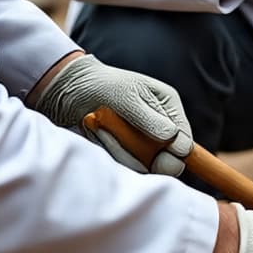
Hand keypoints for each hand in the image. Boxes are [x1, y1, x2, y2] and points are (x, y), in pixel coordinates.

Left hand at [29, 54, 192, 175]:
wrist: (67, 91)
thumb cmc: (102, 86)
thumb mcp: (128, 98)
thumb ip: (152, 122)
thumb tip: (178, 145)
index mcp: (168, 108)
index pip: (185, 140)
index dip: (177, 150)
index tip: (164, 149)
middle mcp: (158, 128)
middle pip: (169, 160)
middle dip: (149, 156)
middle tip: (132, 142)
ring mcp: (140, 144)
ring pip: (145, 167)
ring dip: (122, 148)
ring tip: (103, 125)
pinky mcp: (122, 155)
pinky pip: (124, 166)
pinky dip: (111, 150)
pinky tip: (98, 131)